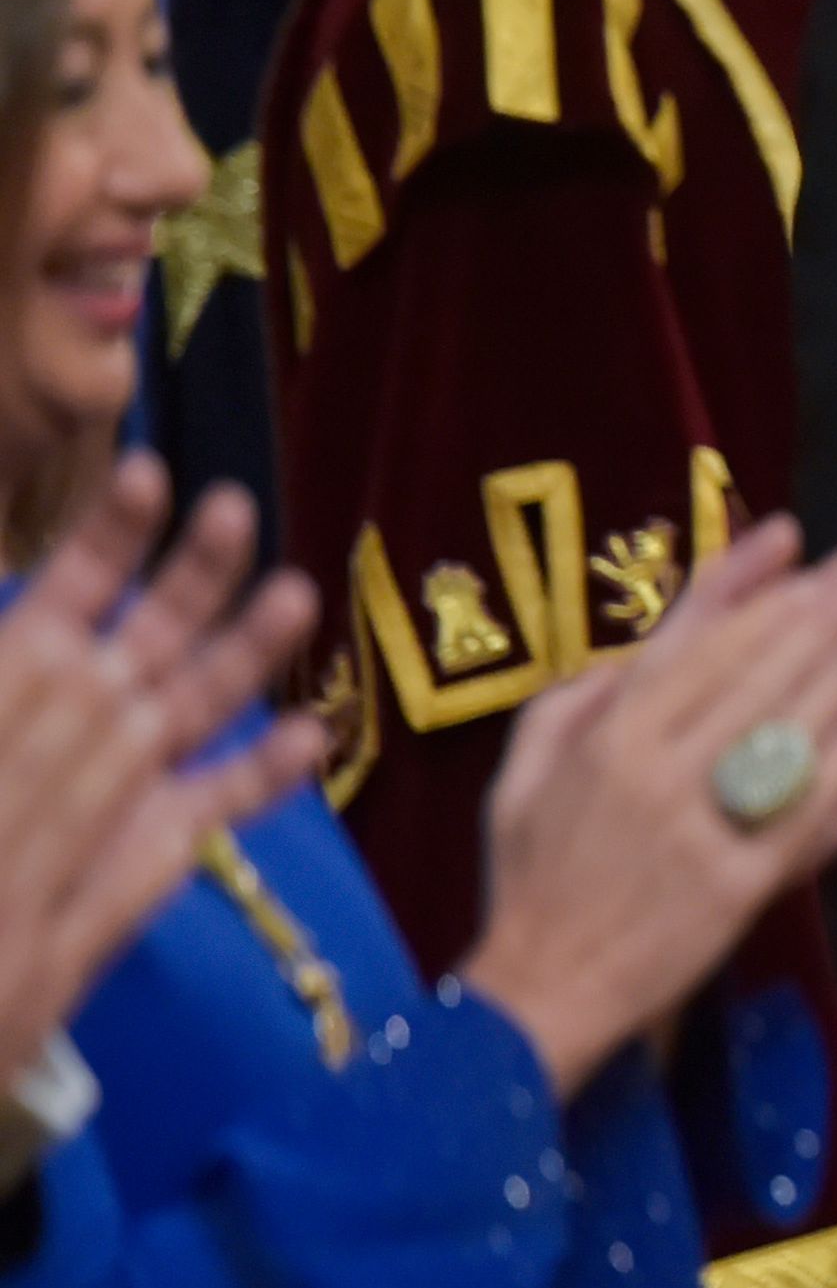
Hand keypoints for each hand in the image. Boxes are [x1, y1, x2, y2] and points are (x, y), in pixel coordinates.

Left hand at [0, 459, 325, 1078]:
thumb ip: (5, 684)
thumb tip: (85, 657)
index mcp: (12, 694)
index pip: (66, 602)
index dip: (104, 542)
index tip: (144, 476)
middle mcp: (66, 731)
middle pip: (139, 639)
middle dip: (188, 575)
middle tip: (232, 510)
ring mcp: (113, 793)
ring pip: (187, 708)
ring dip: (243, 654)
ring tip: (295, 597)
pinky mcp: (147, 857)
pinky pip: (213, 810)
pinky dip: (260, 780)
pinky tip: (309, 744)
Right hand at [456, 512, 836, 1095]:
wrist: (540, 992)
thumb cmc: (531, 879)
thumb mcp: (520, 774)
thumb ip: (574, 700)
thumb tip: (637, 646)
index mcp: (604, 736)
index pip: (688, 636)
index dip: (744, 578)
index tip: (790, 534)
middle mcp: (652, 769)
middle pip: (755, 665)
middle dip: (820, 608)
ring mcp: (699, 825)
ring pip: (790, 721)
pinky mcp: (739, 880)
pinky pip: (807, 802)